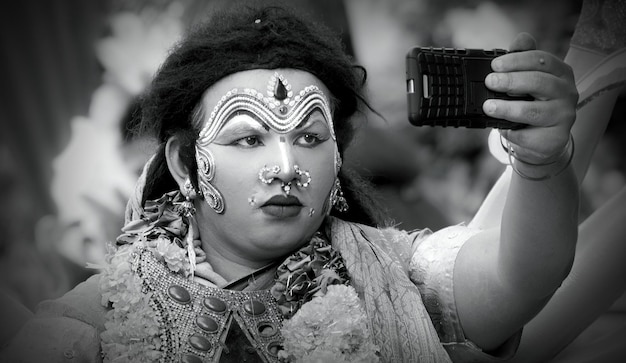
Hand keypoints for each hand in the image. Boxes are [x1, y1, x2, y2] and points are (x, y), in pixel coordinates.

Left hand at [483, 33, 577, 163]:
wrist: (543, 140)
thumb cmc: (533, 103)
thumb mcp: (529, 79)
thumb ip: (524, 59)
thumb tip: (521, 38)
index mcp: (561, 73)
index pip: (542, 60)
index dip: (517, 61)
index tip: (494, 65)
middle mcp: (567, 93)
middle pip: (540, 83)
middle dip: (511, 81)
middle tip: (490, 82)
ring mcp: (564, 117)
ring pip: (534, 111)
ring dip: (508, 108)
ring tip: (488, 107)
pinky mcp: (556, 139)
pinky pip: (530, 136)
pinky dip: (512, 132)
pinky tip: (502, 128)